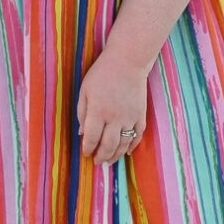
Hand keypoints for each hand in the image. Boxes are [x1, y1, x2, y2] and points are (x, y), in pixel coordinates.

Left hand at [77, 50, 147, 164]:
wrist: (128, 61)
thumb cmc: (102, 73)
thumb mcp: (85, 90)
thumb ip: (82, 113)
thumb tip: (82, 133)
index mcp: (98, 111)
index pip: (92, 138)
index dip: (88, 148)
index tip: (86, 153)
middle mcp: (115, 118)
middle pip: (108, 146)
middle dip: (101, 157)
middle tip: (97, 162)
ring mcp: (130, 118)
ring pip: (123, 145)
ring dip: (116, 155)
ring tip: (109, 161)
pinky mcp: (141, 116)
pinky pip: (138, 136)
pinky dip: (133, 146)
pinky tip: (127, 152)